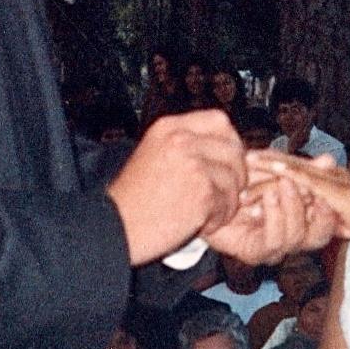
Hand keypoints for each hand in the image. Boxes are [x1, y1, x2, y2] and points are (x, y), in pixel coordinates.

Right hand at [108, 110, 245, 265]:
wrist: (113, 228)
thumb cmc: (130, 201)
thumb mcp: (151, 155)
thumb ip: (182, 147)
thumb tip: (219, 150)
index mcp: (168, 128)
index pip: (218, 121)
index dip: (229, 142)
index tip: (227, 160)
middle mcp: (182, 140)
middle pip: (233, 147)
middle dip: (236, 172)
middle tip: (226, 191)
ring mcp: (193, 164)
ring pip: (233, 178)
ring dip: (227, 200)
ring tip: (209, 213)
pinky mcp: (201, 191)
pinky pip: (228, 203)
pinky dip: (220, 218)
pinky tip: (203, 224)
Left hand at [245, 152, 339, 250]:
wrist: (209, 187)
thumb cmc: (244, 178)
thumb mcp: (277, 169)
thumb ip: (303, 168)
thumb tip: (330, 160)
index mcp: (303, 218)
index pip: (329, 222)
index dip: (334, 211)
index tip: (333, 195)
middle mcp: (292, 237)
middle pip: (319, 237)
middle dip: (319, 214)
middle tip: (311, 188)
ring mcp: (274, 247)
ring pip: (295, 237)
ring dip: (291, 208)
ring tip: (283, 184)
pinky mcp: (253, 252)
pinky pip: (271, 241)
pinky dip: (273, 217)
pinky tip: (268, 198)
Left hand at [248, 152, 349, 264]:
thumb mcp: (342, 220)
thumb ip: (325, 213)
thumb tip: (310, 216)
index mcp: (331, 179)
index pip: (296, 167)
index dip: (272, 164)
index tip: (246, 163)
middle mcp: (334, 175)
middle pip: (293, 163)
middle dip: (265, 161)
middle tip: (238, 158)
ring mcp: (339, 182)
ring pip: (299, 169)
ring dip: (272, 167)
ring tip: (247, 164)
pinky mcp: (343, 194)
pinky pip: (313, 182)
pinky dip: (293, 175)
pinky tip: (275, 174)